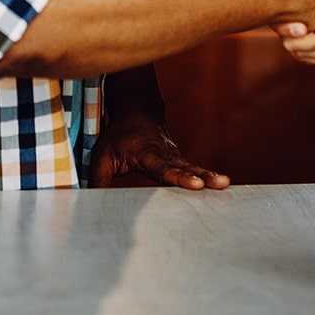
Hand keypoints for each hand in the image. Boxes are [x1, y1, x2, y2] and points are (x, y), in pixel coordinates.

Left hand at [90, 119, 230, 190]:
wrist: (137, 112)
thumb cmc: (117, 137)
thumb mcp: (101, 156)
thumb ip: (98, 180)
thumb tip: (89, 202)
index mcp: (147, 154)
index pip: (164, 168)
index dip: (179, 177)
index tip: (195, 184)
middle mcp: (166, 154)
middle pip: (184, 168)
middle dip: (201, 177)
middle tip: (216, 185)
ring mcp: (175, 156)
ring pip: (193, 167)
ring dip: (209, 177)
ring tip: (225, 184)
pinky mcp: (179, 161)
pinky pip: (194, 170)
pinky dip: (207, 177)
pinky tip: (221, 185)